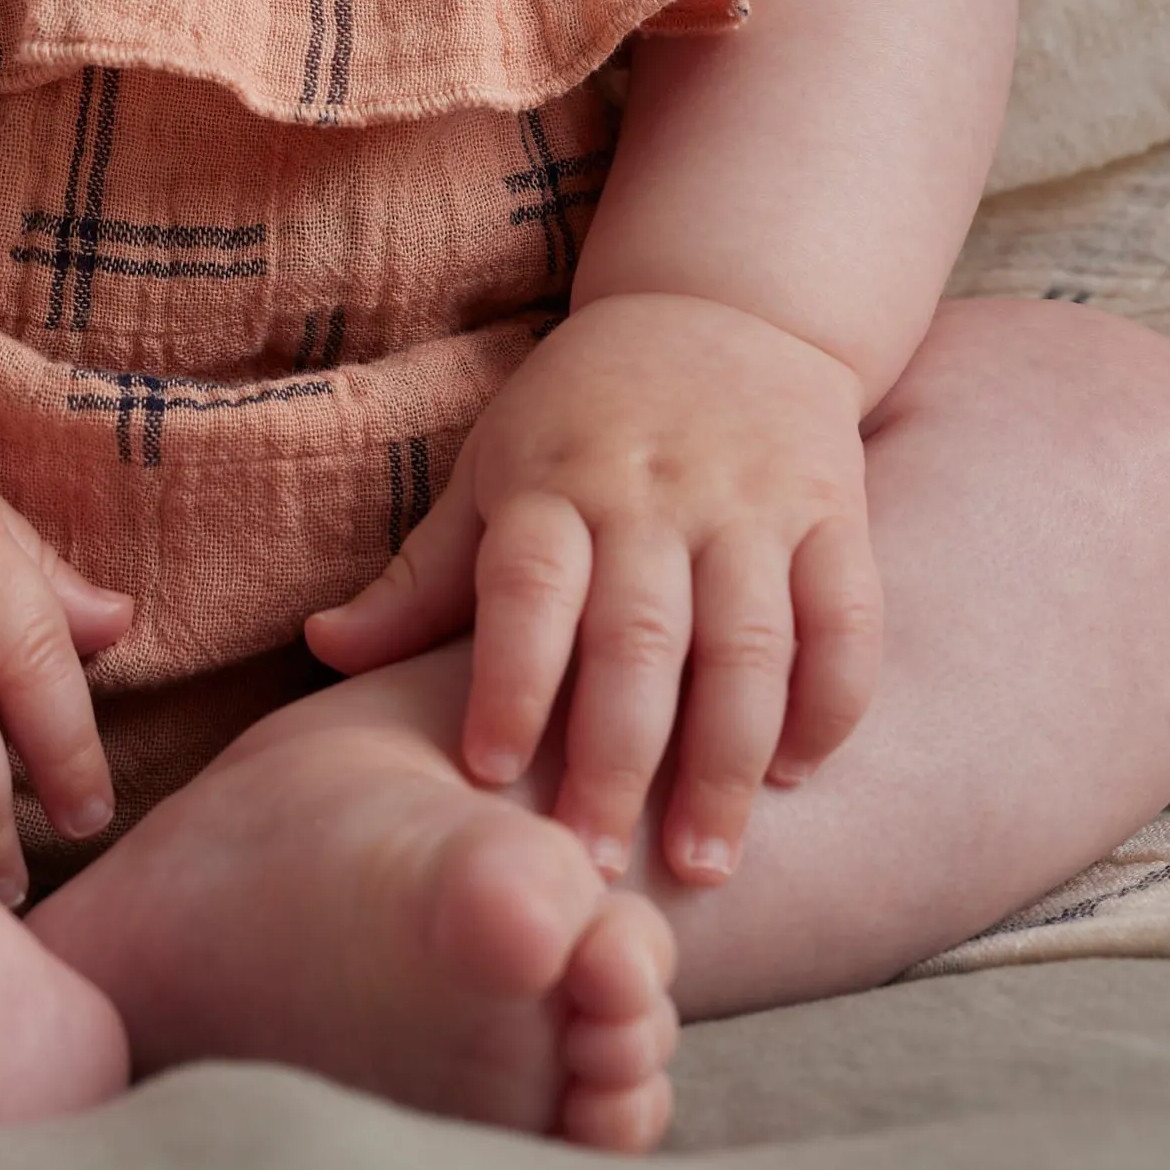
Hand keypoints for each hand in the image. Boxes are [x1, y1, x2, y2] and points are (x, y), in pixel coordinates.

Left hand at [305, 294, 879, 886]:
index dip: (511, 681)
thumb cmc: (583, 410)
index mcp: (557, 480)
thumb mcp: (492, 467)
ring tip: (704, 861)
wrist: (726, 302)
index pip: (531, 586)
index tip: (492, 775)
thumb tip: (322, 648)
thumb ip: (423, 574)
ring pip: (750, 643)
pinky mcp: (834, 509)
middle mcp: (656, 492)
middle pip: (640, 636)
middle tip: (594, 867)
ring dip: (728, 761)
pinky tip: (797, 772)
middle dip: (618, 762)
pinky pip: (846, 616)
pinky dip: (830, 700)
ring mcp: (753, 502)